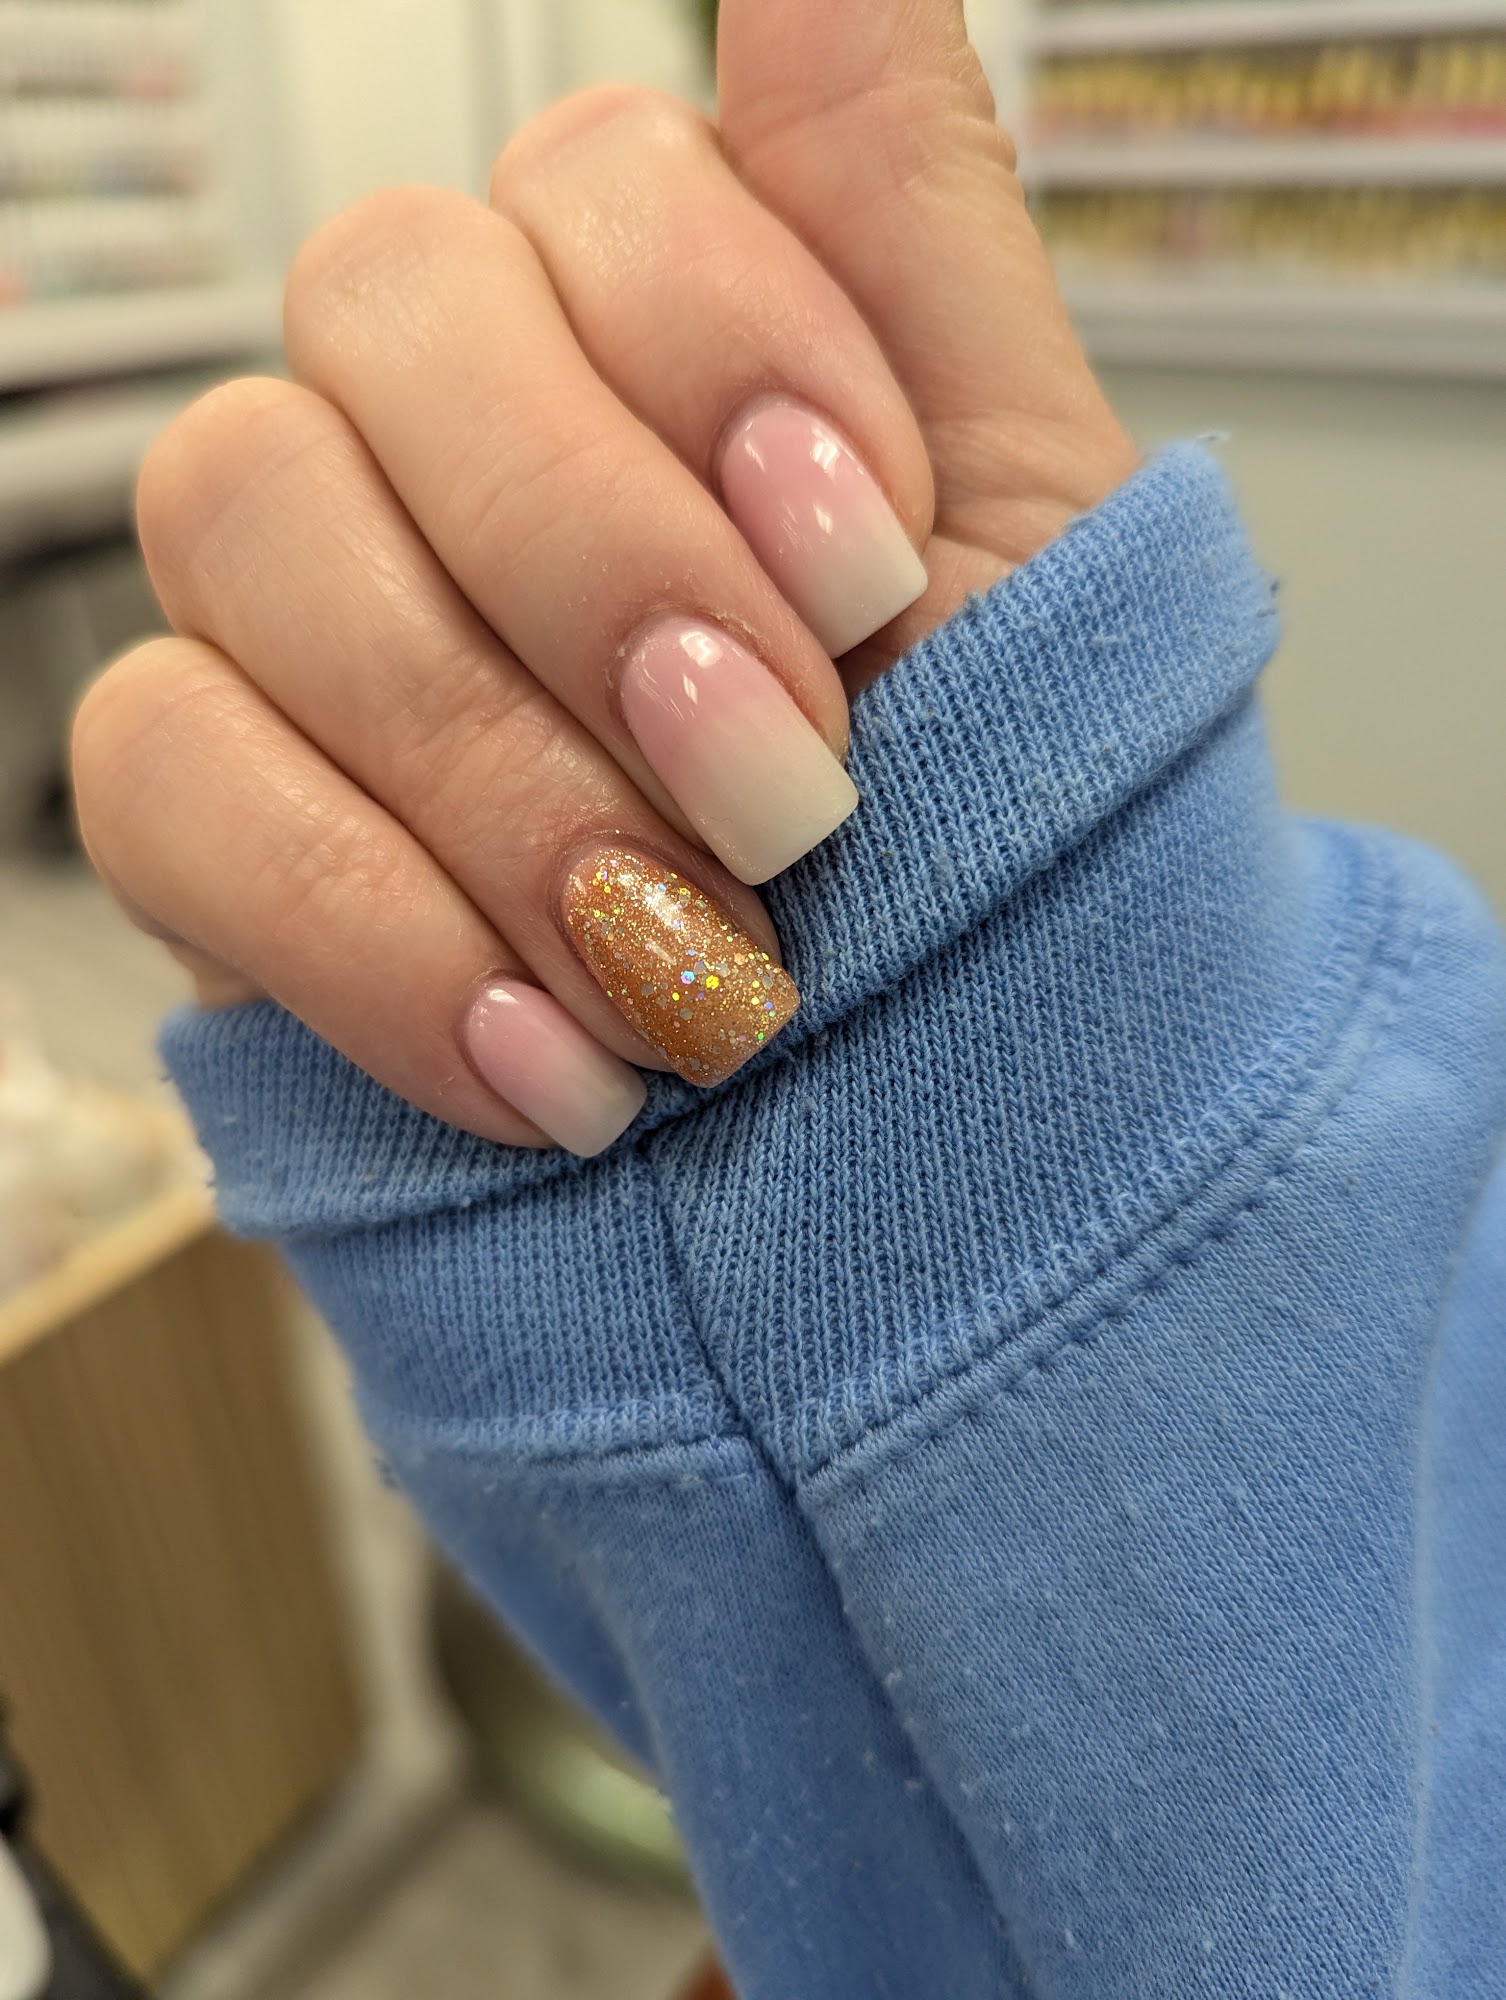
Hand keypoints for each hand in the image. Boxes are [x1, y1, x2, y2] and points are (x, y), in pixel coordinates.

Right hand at [72, 0, 1136, 1154]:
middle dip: (603, 566)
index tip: (867, 572)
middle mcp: (458, 438)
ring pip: (240, 517)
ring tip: (690, 963)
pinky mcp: (220, 814)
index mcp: (658, 343)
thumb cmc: (1000, 826)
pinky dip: (366, 926)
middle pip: (385, 310)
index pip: (589, 175)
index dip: (720, 350)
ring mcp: (315, 615)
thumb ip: (907, 218)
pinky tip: (549, 1055)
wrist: (938, 1117)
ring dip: (496, 769)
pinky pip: (162, 775)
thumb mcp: (1028, 524)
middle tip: (787, 794)